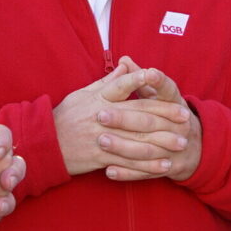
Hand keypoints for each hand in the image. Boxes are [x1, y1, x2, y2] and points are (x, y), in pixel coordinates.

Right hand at [54, 58, 181, 177]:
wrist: (44, 145)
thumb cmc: (65, 117)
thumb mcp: (82, 94)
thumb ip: (107, 82)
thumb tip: (126, 65)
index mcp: (98, 99)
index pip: (122, 85)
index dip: (140, 79)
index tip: (159, 76)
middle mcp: (102, 116)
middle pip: (138, 113)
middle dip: (165, 115)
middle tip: (185, 117)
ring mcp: (102, 138)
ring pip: (138, 139)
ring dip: (163, 142)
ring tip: (182, 143)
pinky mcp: (101, 157)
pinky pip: (128, 162)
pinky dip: (147, 165)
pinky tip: (164, 165)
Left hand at [97, 62, 200, 182]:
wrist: (193, 148)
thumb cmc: (168, 114)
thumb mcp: (159, 96)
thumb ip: (139, 79)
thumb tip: (123, 60)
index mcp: (176, 102)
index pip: (168, 90)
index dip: (158, 81)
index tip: (148, 73)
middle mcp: (179, 124)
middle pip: (151, 120)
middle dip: (125, 119)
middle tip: (101, 115)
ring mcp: (174, 147)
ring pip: (147, 148)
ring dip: (122, 146)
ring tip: (101, 141)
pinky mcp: (168, 167)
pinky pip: (145, 172)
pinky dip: (126, 173)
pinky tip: (108, 170)